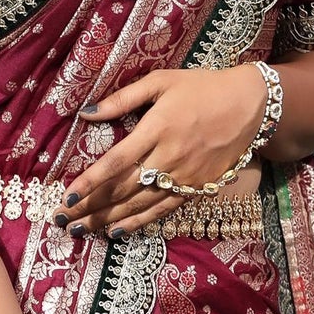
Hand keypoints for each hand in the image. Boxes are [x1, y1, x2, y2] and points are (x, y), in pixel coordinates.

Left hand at [61, 65, 269, 234]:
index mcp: (157, 128)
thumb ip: (122, 98)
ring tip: (80, 230)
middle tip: (63, 220)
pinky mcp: (196, 188)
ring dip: (108, 220)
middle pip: (123, 189)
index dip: (90, 183)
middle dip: (91, 207)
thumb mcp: (161, 82)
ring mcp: (184, 177)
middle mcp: (169, 157)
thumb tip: (86, 113)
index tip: (67, 197)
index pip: (116, 162)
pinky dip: (139, 223)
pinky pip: (163, 210)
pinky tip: (117, 231)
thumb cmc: (201, 88)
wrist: (250, 105)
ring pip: (140, 204)